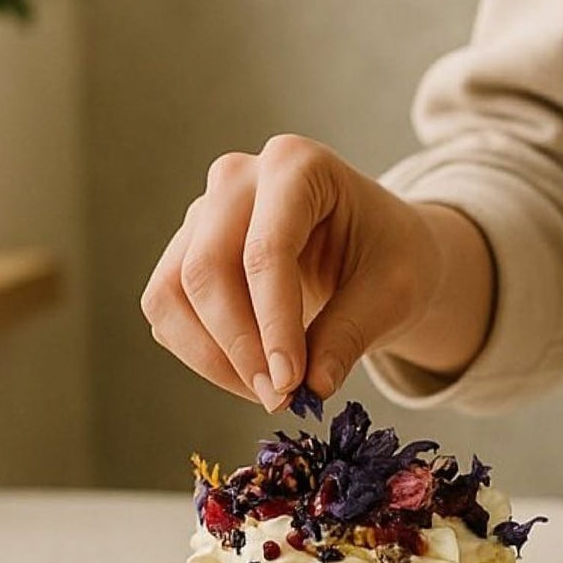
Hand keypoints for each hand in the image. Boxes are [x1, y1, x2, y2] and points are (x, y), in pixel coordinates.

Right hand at [141, 134, 492, 406]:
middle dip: (241, 347)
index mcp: (297, 164)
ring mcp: (203, 213)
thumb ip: (352, 333)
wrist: (377, 248)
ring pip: (173, 293)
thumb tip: (312, 386)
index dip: (275, 324)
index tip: (293, 383)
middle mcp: (237, 178)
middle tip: (282, 398)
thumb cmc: (390, 257)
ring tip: (271, 393)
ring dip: (215, 358)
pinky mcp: (184, 252)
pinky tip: (251, 377)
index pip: (266, 251)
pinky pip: (168, 312)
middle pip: (207, 269)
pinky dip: (202, 356)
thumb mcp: (394, 293)